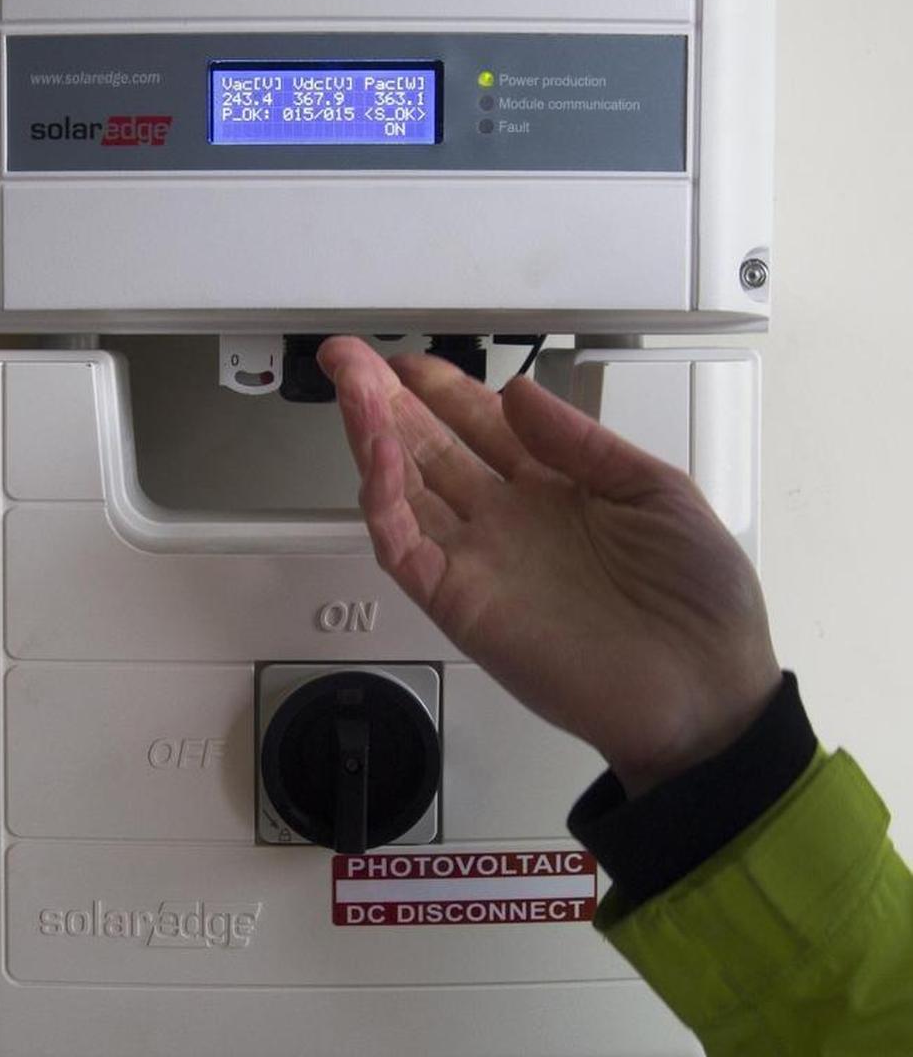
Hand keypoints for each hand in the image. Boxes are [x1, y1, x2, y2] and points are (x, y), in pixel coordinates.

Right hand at [317, 338, 781, 796]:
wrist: (707, 697)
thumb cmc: (700, 605)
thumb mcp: (656, 490)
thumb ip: (582, 440)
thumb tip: (520, 392)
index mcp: (557, 489)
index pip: (481, 425)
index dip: (442, 388)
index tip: (411, 359)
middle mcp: (510, 524)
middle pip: (429, 449)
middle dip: (386, 401)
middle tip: (350, 360)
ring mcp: (482, 562)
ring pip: (404, 490)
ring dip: (373, 437)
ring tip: (353, 390)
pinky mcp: (462, 604)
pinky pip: (405, 547)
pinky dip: (383, 502)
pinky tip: (378, 456)